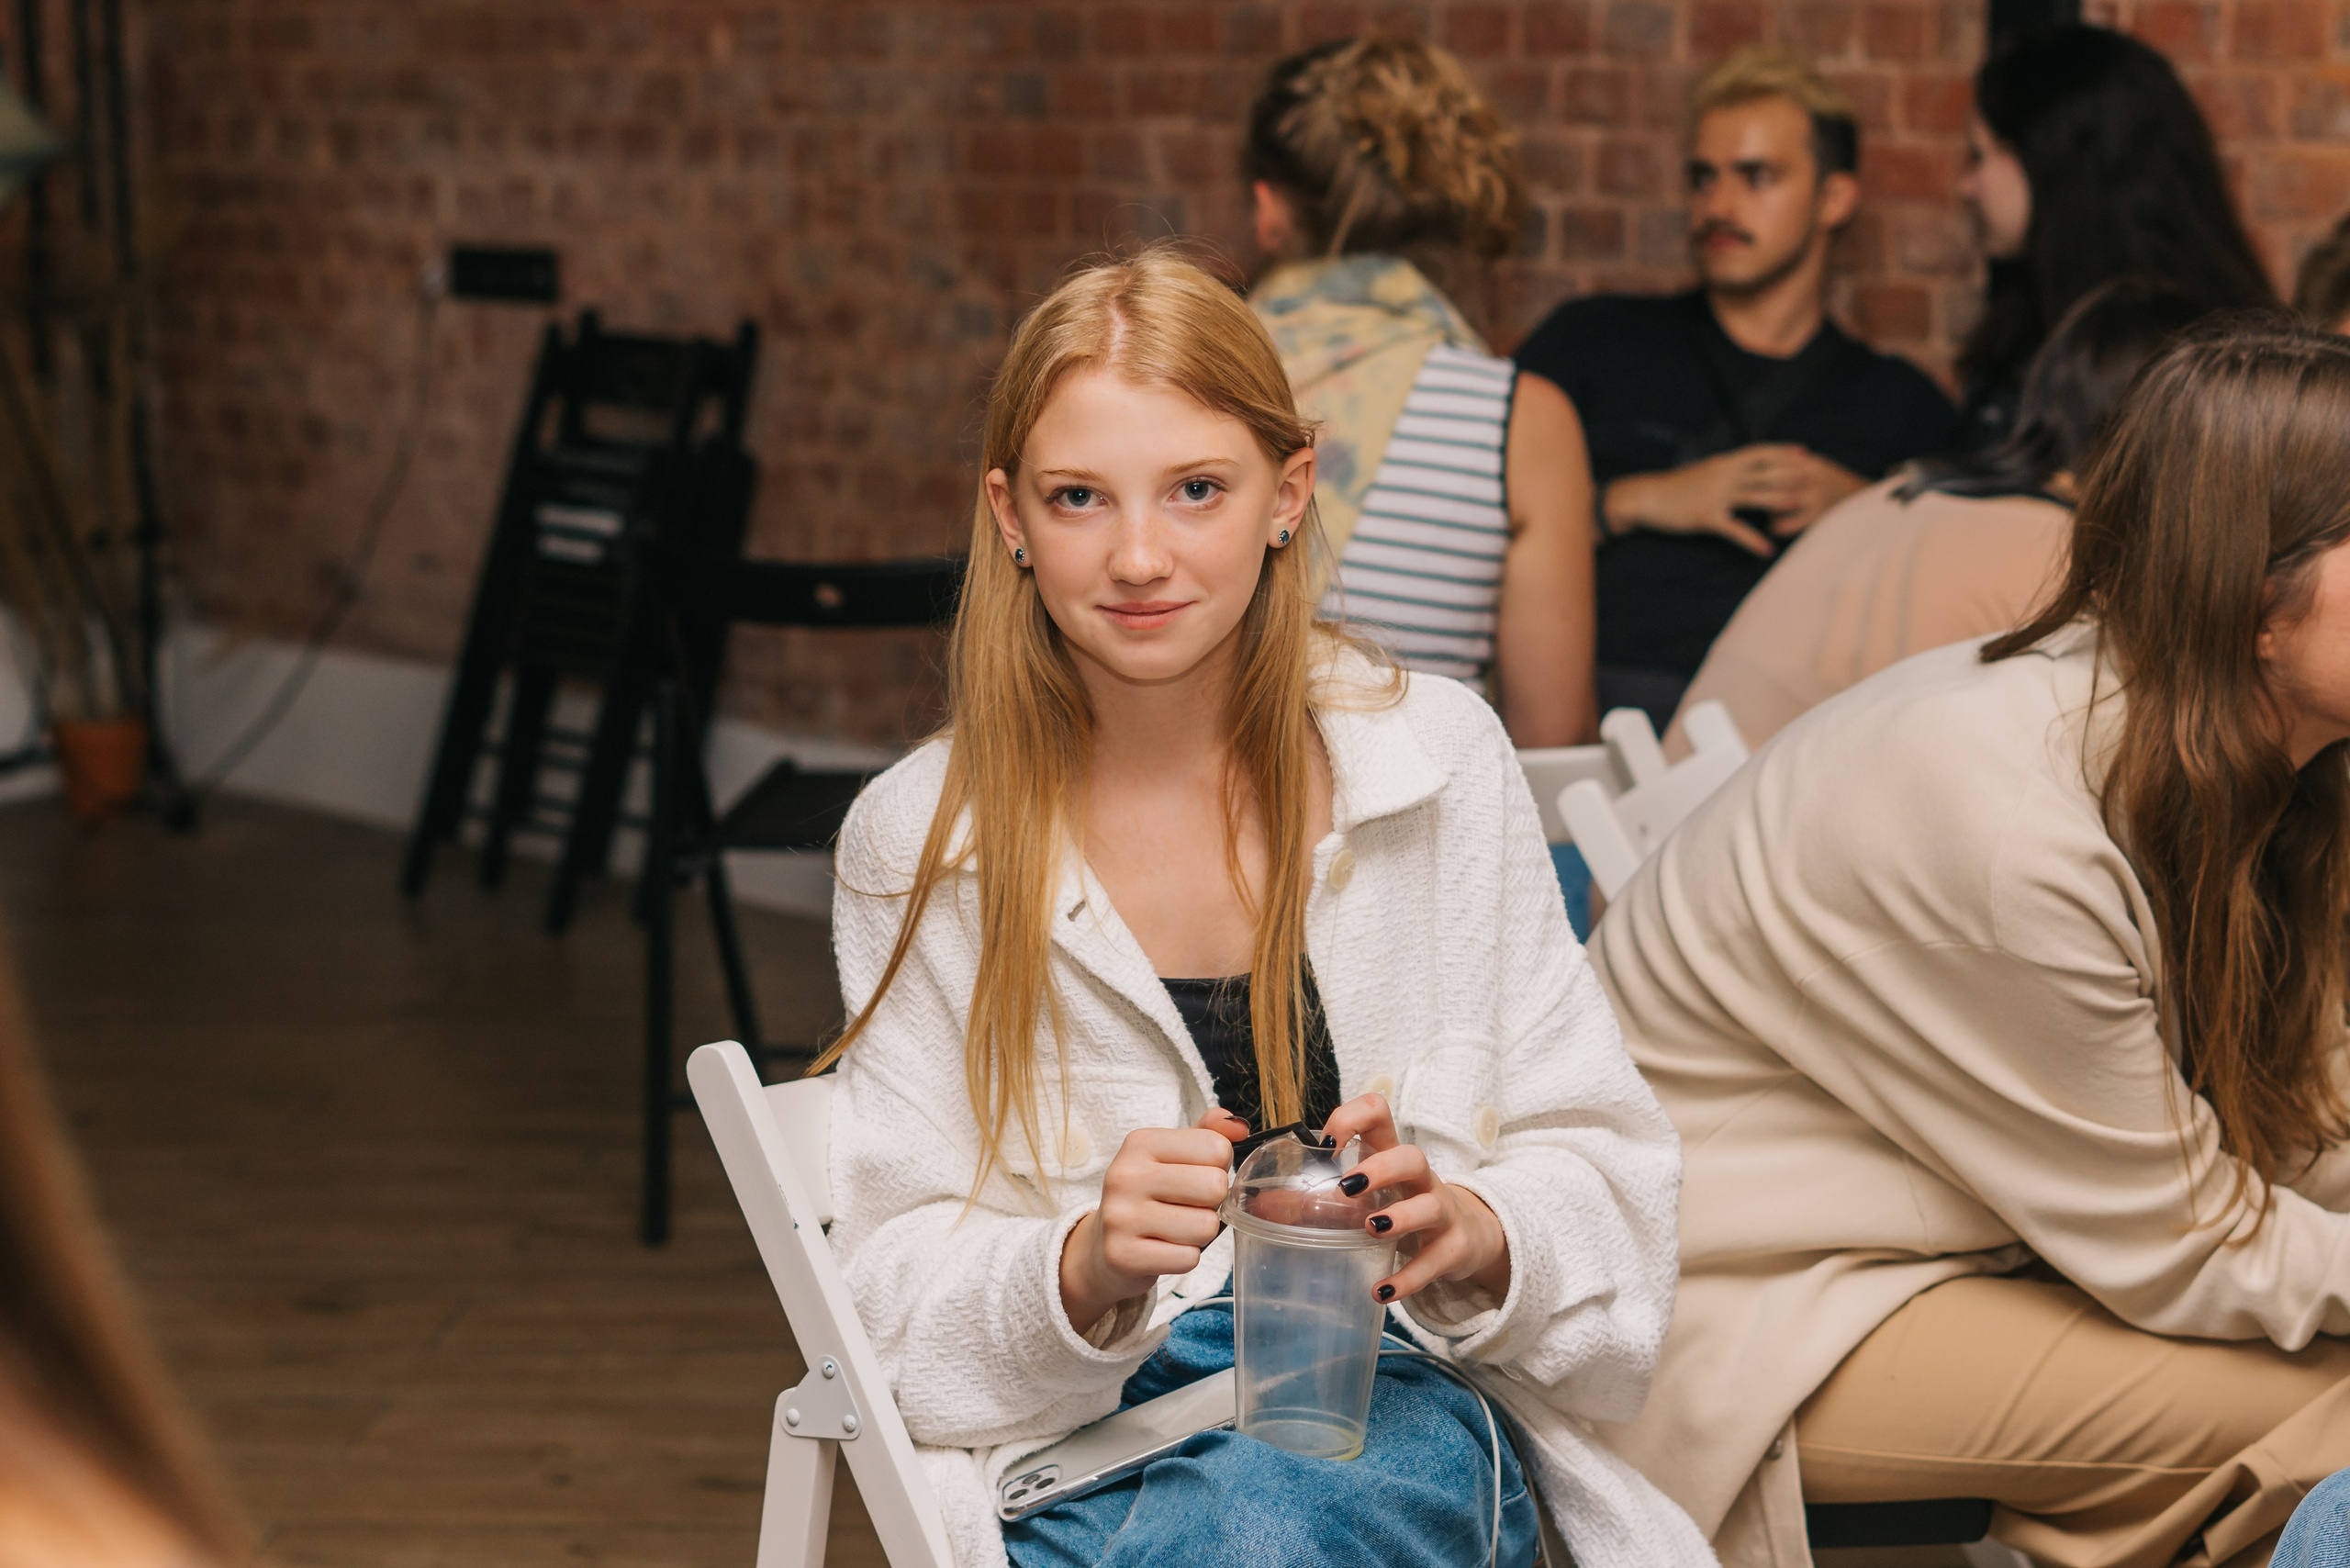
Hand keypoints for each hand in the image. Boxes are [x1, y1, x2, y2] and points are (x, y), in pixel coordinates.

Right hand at [1059, 1107, 1246, 1336]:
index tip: (1195, 1177)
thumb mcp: (1172, 1157)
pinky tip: (1164, 1249)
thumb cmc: (1149, 1197)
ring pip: (1206, 1226)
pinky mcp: (1122, 1255)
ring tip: (1175, 1229)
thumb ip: (1208, 1134)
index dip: (1218, 1167)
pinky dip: (1185, 1258)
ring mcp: (1120, 1217)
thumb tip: (1240, 1127)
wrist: (1102, 1247)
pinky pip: (1188, 1258)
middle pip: (1214, 1186)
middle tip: (1188, 1207)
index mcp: (1140, 1143)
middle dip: (1213, 1203)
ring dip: (1200, 1233)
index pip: (1216, 1147)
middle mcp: (1125, 1175)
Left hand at [1320, 1094, 1510, 1305]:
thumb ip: (1313, 1199)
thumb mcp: (1366, 1196)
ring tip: (1370, 1230)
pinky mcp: (1453, 1247)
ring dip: (1400, 1217)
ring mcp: (1441, 1211)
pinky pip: (1435, 1261)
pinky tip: (1381, 1291)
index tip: (1326, 1142)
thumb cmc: (1401, 1207)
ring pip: (1431, 1204)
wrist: (1466, 1237)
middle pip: (1410, 1155)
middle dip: (1380, 1167)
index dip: (1353, 1116)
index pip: (1378, 1113)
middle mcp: (1419, 1178)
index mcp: (1389, 1154)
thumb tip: (1257, 1205)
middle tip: (1347, 1187)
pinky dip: (1409, 1278)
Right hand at [1603, 445, 1865, 555]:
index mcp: (1723, 462)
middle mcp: (1722, 475)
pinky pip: (1735, 530)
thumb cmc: (1675, 487)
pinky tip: (1767, 550)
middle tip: (1814, 476)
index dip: (1783, 452)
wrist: (1646, 497)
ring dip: (1779, 499)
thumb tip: (1744, 468)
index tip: (1805, 453)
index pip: (1759, 451)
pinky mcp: (1706, 517)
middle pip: (1763, 472)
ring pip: (1754, 496)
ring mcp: (1715, 495)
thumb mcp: (1703, 472)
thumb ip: (1725, 470)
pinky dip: (1752, 541)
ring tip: (1801, 504)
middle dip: (1790, 473)